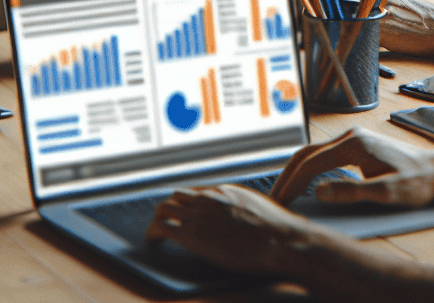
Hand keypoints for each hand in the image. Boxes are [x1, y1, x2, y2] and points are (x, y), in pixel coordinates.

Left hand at [146, 183, 330, 275]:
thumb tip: (251, 215)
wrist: (280, 240)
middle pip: (175, 197)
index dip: (184, 203)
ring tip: (155, 233)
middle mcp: (208, 198)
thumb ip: (247, 207)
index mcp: (225, 191)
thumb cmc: (278, 230)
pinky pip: (161, 228)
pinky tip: (153, 242)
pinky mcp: (191, 234)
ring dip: (157, 221)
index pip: (194, 191)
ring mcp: (198, 214)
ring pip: (163, 209)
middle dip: (168, 210)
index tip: (181, 212)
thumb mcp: (261, 208)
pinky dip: (153, 234)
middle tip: (165, 223)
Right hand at [270, 127, 433, 207]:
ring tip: (285, 193)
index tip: (280, 201)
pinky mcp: (356, 145)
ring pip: (313, 152)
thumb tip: (319, 191)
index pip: (311, 163)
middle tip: (274, 199)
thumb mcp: (389, 193)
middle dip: (287, 176)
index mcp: (353, 144)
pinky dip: (308, 168)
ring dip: (296, 172)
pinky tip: (306, 183)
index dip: (292, 183)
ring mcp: (352, 138)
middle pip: (306, 153)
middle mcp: (349, 136)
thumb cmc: (418, 181)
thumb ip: (353, 192)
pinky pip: (323, 154)